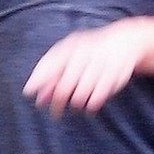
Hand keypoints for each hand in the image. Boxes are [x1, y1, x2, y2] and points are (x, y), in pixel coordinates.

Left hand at [25, 21, 145, 111]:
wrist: (124, 41)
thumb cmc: (90, 51)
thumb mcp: (70, 55)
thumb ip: (51, 73)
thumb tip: (30, 93)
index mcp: (73, 45)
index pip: (51, 63)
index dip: (39, 78)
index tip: (29, 92)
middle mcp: (86, 53)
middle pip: (66, 83)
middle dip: (57, 100)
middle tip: (55, 112)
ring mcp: (102, 63)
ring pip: (82, 92)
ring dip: (76, 102)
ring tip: (76, 104)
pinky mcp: (116, 73)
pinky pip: (99, 95)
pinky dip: (92, 103)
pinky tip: (89, 106)